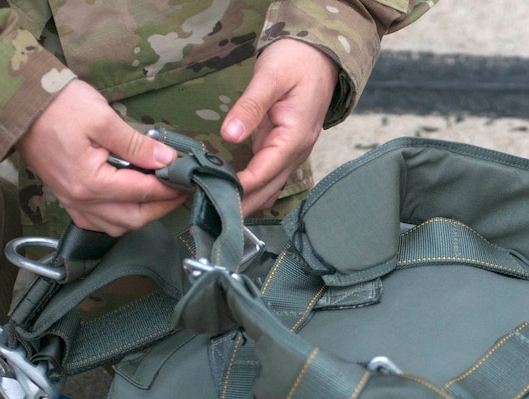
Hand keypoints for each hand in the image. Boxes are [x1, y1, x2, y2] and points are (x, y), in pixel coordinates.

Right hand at [15, 80, 185, 235]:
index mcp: (91, 183)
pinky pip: (97, 222)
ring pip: (116, 226)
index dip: (169, 188)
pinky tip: (129, 205)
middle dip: (161, 208)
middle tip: (179, 191)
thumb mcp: (103, 118)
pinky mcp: (66, 198)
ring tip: (159, 197)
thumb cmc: (57, 106)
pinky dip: (118, 219)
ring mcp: (71, 202)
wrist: (16, 103)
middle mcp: (81, 200)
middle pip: (133, 219)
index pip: (143, 193)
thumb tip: (167, 159)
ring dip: (142, 216)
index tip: (186, 180)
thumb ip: (137, 144)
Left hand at [220, 39, 338, 214]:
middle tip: (208, 214)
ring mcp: (293, 153)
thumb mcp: (270, 77)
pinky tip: (233, 193)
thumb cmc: (296, 60)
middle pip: (268, 190)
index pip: (264, 173)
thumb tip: (229, 135)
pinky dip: (253, 189)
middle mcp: (297, 152)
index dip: (239, 188)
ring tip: (216, 209)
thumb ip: (250, 107)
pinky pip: (270, 178)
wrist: (320, 54)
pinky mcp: (285, 149)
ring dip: (247, 201)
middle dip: (241, 204)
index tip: (211, 195)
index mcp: (295, 138)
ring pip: (270, 188)